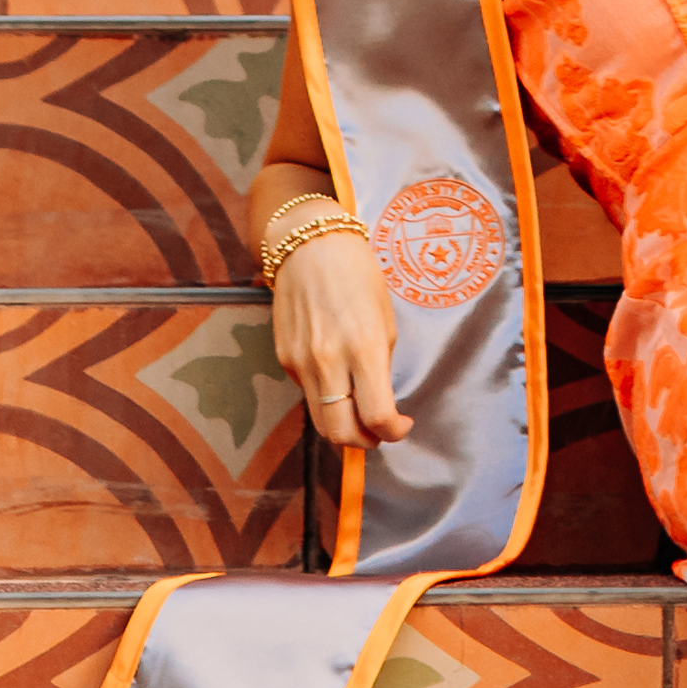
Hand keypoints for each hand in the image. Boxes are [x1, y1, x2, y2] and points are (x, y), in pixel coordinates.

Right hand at [272, 227, 405, 447]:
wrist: (309, 245)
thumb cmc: (358, 274)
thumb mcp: (385, 318)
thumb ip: (381, 364)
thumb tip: (380, 404)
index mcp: (363, 346)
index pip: (376, 416)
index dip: (393, 432)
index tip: (402, 425)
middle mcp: (328, 360)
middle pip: (341, 433)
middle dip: (364, 442)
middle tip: (378, 432)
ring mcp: (301, 362)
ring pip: (320, 422)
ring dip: (343, 429)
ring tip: (360, 415)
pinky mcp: (284, 359)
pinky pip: (308, 394)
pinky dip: (326, 399)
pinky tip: (337, 378)